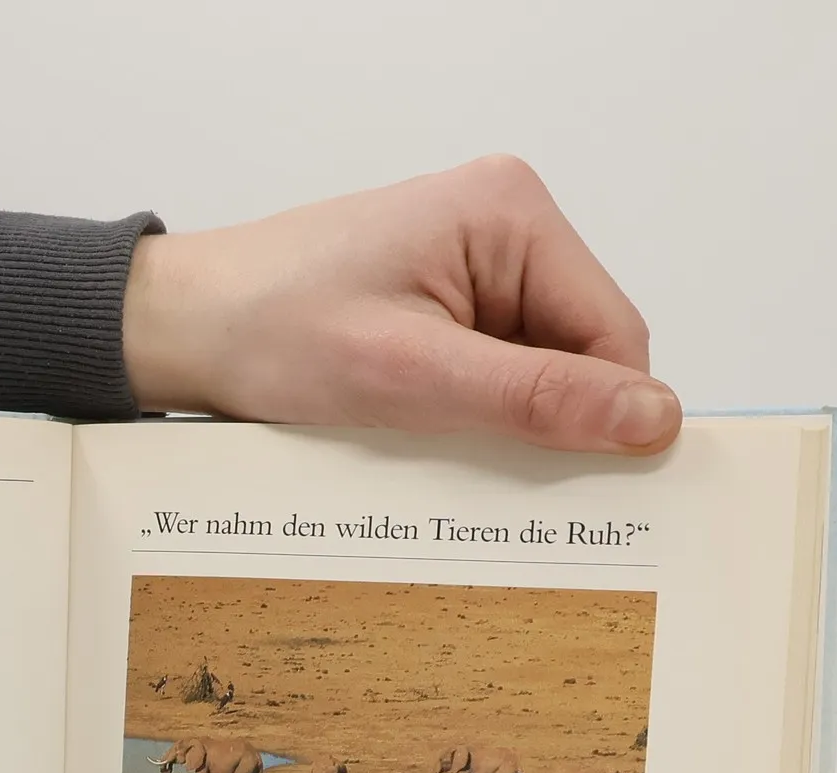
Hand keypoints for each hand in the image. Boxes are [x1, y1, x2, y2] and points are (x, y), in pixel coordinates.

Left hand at [122, 154, 679, 454]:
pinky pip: (491, 374)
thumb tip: (655, 420)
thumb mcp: (412, 375)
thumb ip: (536, 397)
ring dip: (503, 426)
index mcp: (513, 213)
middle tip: (482, 479)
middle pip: (581, 353)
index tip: (569, 495)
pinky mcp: (441, 304)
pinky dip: (470, 418)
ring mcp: (473, 265)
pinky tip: (424, 438)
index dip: (601, 420)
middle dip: (546, 423)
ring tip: (437, 451)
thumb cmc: (272, 333)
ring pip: (537, 373)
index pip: (614, 335)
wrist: (181, 327)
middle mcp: (506, 225)